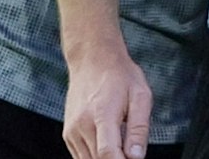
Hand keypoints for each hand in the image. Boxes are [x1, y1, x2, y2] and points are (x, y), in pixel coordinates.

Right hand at [61, 43, 152, 158]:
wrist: (92, 59)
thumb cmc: (119, 75)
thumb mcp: (140, 95)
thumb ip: (139, 129)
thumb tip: (136, 157)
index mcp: (102, 114)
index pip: (108, 153)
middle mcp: (82, 124)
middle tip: (130, 153)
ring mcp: (72, 130)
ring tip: (121, 147)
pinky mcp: (68, 134)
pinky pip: (81, 157)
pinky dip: (95, 158)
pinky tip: (109, 146)